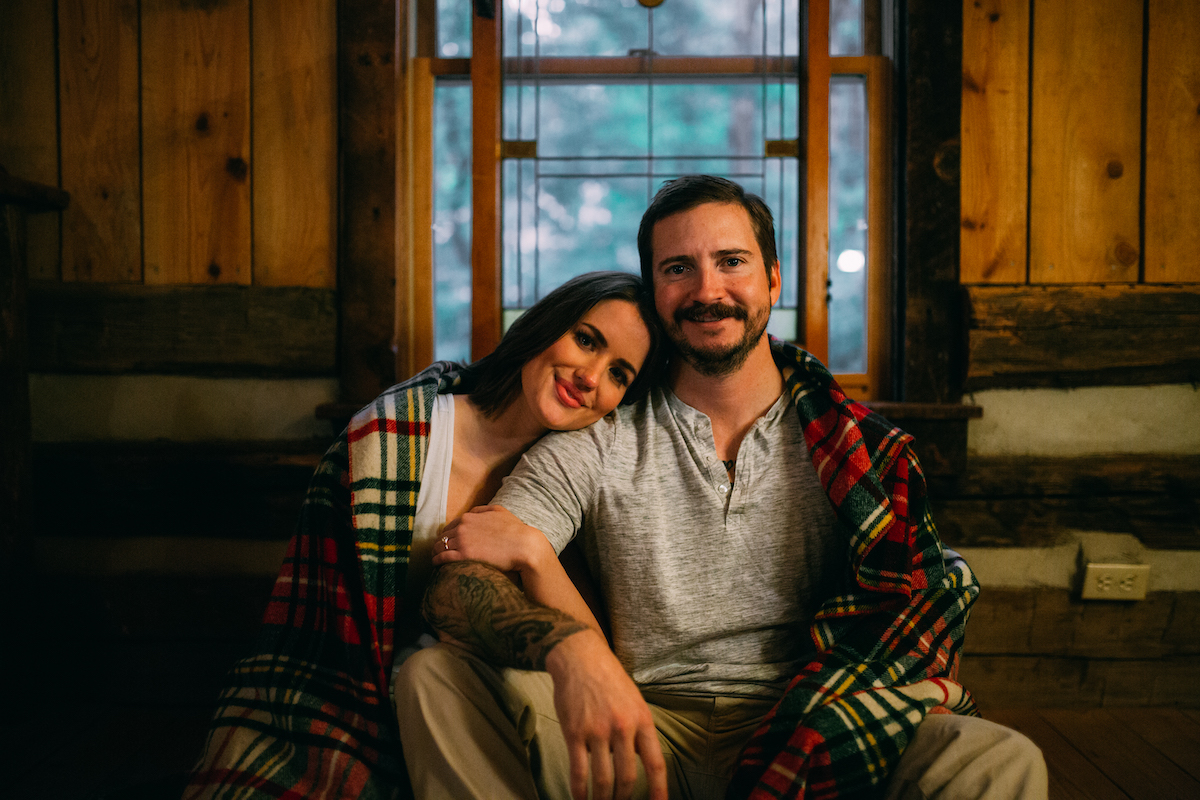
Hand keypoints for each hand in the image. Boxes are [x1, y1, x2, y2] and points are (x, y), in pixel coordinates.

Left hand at [433, 505, 554, 576]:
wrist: (524, 546)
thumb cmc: (514, 530)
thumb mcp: (499, 511)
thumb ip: (483, 510)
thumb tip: (472, 512)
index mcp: (469, 517)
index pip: (450, 526)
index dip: (448, 534)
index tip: (448, 541)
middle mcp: (462, 527)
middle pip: (442, 536)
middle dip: (440, 543)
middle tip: (439, 551)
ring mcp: (462, 541)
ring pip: (439, 546)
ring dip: (436, 552)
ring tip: (436, 558)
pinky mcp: (463, 555)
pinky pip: (442, 557)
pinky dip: (436, 560)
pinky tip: (436, 564)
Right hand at [546, 632, 667, 799]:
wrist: (580, 658)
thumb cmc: (610, 680)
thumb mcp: (635, 701)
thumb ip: (639, 730)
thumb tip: (639, 760)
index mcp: (642, 720)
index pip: (655, 763)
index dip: (658, 790)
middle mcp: (622, 728)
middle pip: (627, 778)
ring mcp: (597, 731)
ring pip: (603, 779)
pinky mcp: (574, 732)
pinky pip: (578, 770)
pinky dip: (579, 790)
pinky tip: (580, 799)